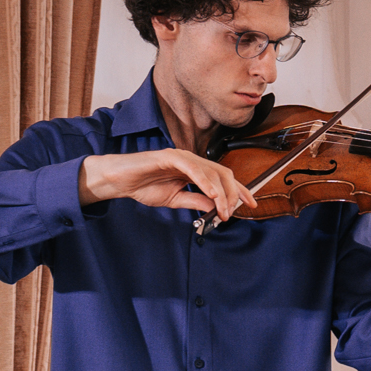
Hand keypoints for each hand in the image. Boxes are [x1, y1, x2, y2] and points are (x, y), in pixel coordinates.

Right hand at [81, 148, 252, 219]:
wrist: (120, 181)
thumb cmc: (144, 186)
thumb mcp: (176, 200)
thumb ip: (196, 201)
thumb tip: (215, 207)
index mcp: (195, 170)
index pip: (223, 178)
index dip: (239, 190)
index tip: (250, 204)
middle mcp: (192, 161)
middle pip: (223, 173)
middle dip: (232, 194)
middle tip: (230, 213)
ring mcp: (181, 157)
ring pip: (211, 171)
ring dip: (220, 192)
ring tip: (222, 210)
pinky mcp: (170, 157)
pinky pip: (193, 168)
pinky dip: (204, 181)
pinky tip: (211, 194)